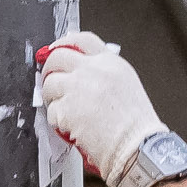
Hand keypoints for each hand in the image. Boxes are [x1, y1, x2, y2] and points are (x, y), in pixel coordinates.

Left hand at [39, 31, 163, 184]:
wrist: (137, 146)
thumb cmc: (136, 125)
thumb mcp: (126, 84)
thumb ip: (104, 72)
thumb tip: (81, 69)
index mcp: (110, 62)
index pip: (81, 40)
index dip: (63, 43)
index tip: (56, 49)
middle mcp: (93, 70)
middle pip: (57, 57)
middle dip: (49, 69)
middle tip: (51, 81)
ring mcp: (77, 88)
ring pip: (49, 84)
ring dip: (52, 97)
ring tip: (63, 108)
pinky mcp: (66, 109)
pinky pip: (51, 110)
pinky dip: (58, 120)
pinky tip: (71, 125)